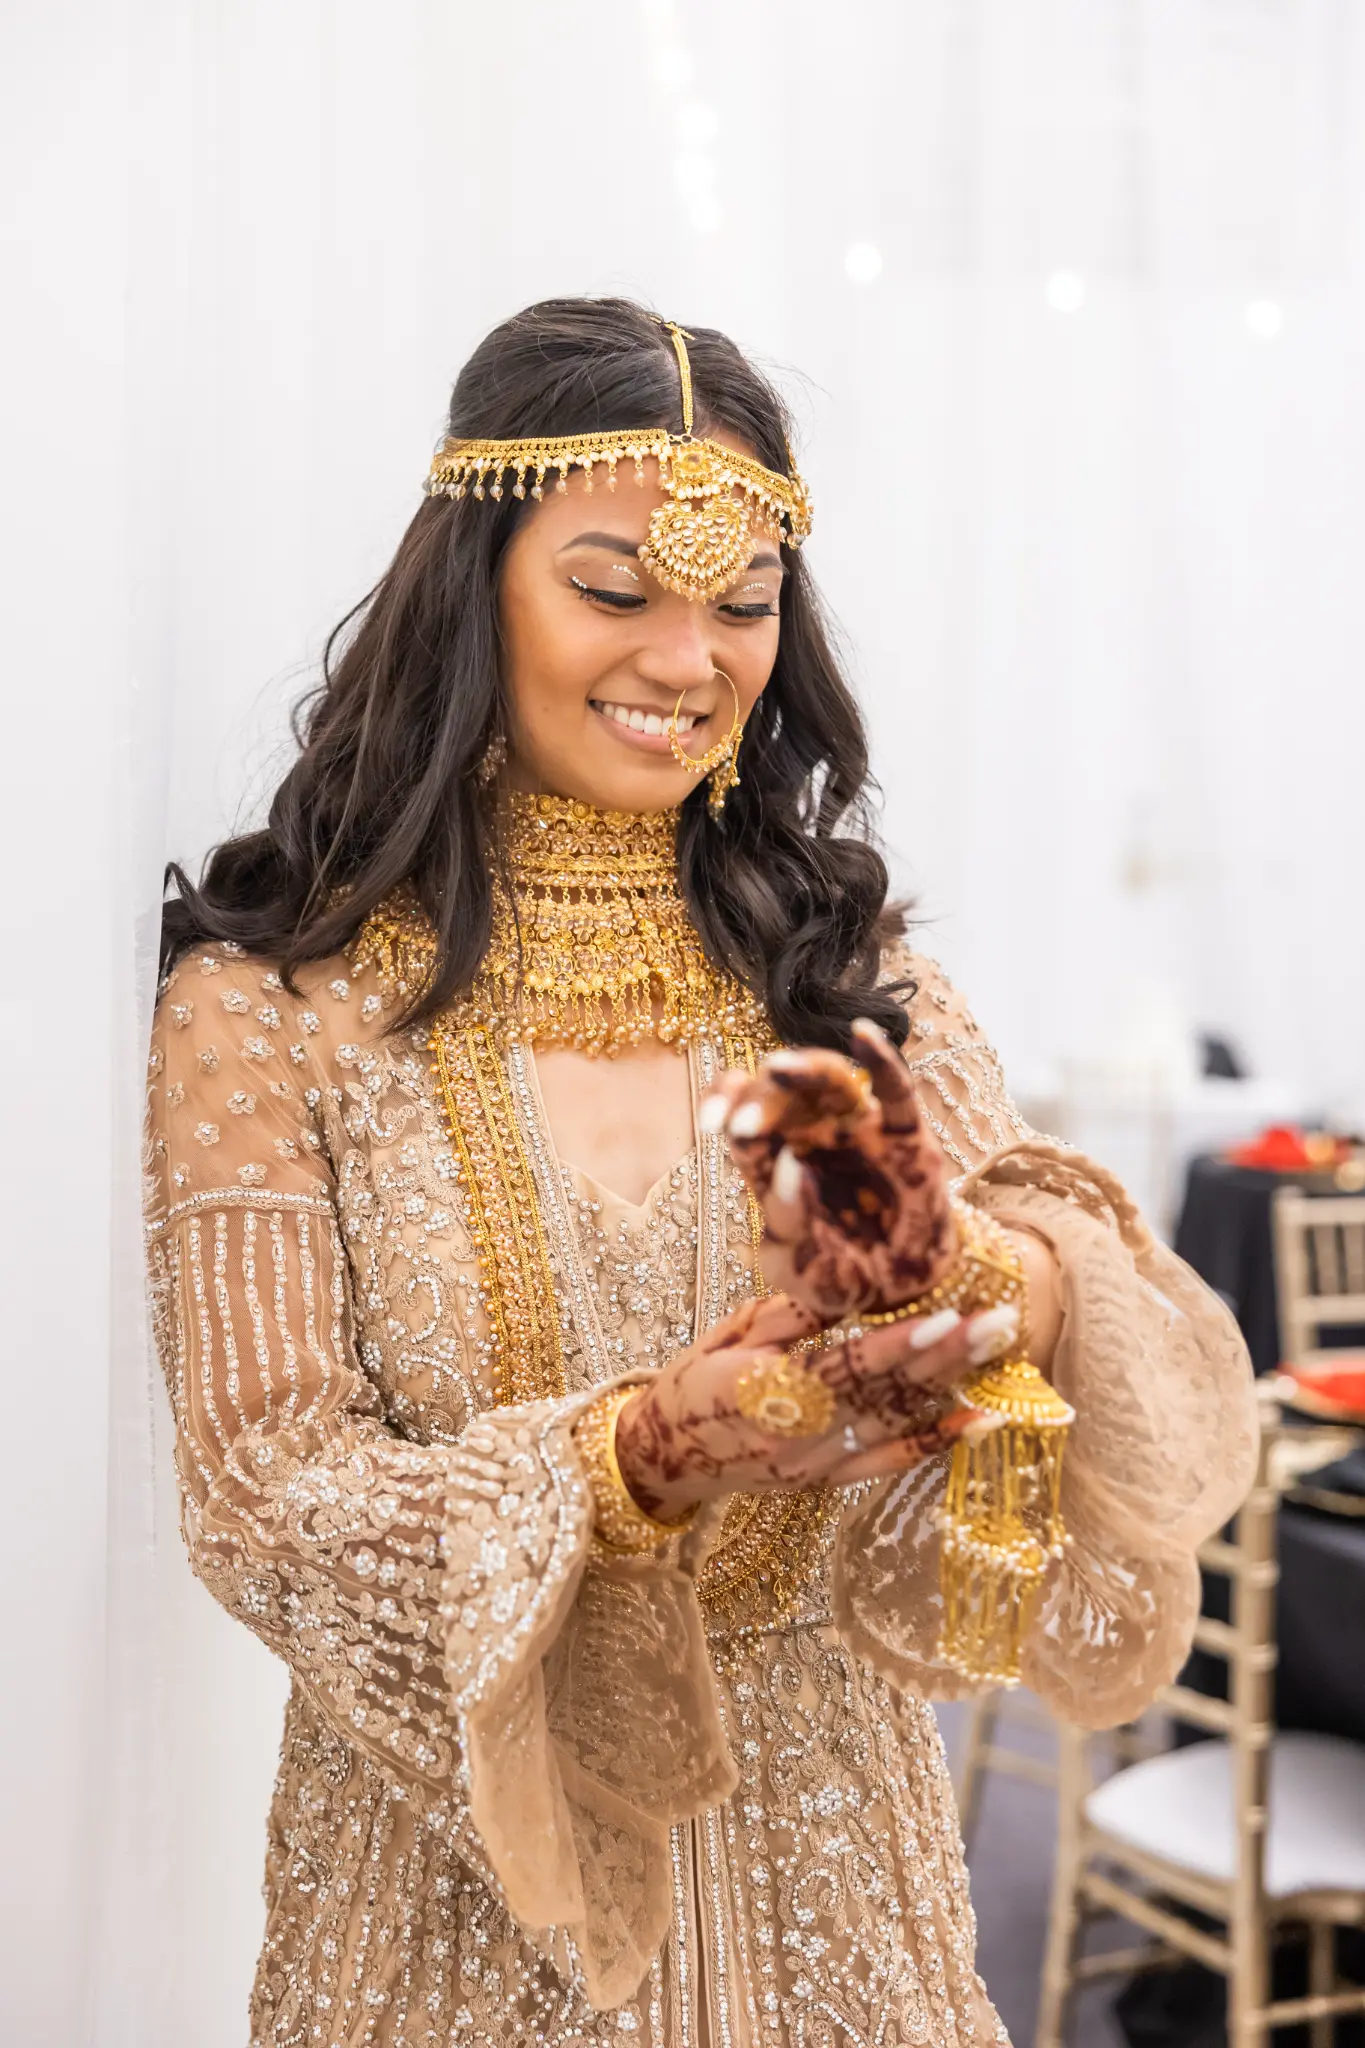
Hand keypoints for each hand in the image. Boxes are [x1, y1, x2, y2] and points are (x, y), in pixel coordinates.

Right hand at [613, 1287, 1016, 1524]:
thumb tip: (845, 1272)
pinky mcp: (827, 1481)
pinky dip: (938, 1442)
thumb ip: (792, 1312)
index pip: (845, 1366)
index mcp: (765, 1392)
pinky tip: (982, 1418)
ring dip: (951, 1386)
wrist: (665, 1453)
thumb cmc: (695, 1378)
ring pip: (896, 1423)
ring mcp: (816, 1464)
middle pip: (884, 1393)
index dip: (897, 1344)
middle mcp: (797, 1435)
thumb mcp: (732, 1334)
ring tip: (1000, 1350)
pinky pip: (890, 1463)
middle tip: (999, 1321)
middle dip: (946, 1356)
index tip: (946, 1316)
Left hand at [701, 1018, 955, 1327]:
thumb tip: (790, 1168)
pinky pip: (896, 1091)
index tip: (713, 1125)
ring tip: (779, 1068)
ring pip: (830, 1080)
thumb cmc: (839, 1276)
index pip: (741, 1115)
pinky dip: (882, 1060)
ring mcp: (859, 1130)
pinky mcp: (905, 1136)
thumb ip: (786, 1223)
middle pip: (781, 1092)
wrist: (901, 1295)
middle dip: (758, 1100)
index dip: (723, 1106)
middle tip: (744, 1125)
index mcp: (774, 1158)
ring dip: (803, 1070)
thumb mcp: (797, 1265)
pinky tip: (865, 1034)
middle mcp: (812, 1134)